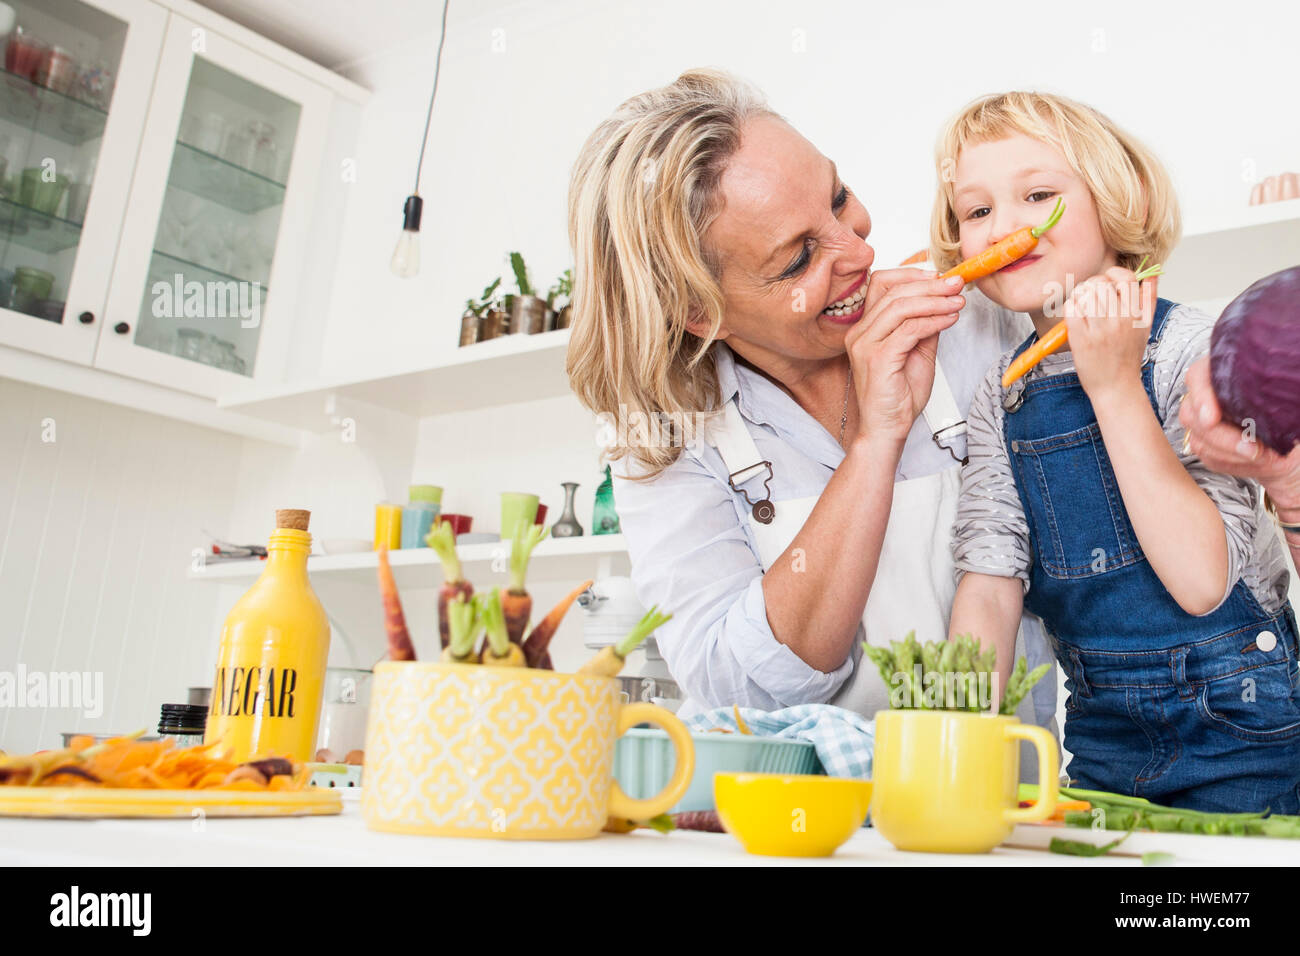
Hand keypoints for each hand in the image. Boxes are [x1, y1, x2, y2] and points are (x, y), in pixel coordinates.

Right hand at [843, 268, 964, 444]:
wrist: (887, 429)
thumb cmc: (897, 396)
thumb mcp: (917, 352)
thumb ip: (924, 326)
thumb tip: (942, 302)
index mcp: (865, 328)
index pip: (881, 284)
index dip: (911, 274)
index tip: (940, 277)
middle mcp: (859, 333)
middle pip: (893, 291)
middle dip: (930, 285)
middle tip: (957, 284)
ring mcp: (865, 344)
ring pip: (901, 307)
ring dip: (935, 301)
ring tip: (958, 301)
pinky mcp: (878, 358)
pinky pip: (910, 329)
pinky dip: (934, 321)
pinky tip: (950, 319)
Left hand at [1065, 268, 1155, 403]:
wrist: (1116, 387)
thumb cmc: (1128, 357)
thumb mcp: (1145, 327)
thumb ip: (1149, 299)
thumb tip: (1150, 275)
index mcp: (1136, 314)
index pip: (1125, 278)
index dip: (1113, 275)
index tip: (1109, 284)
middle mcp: (1119, 319)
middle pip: (1100, 284)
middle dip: (1092, 286)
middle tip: (1091, 297)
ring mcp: (1099, 329)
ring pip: (1083, 294)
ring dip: (1079, 296)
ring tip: (1083, 307)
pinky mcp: (1081, 338)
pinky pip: (1071, 309)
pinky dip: (1070, 307)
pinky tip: (1075, 316)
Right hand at [1180, 356, 1299, 516]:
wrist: (1297, 439)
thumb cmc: (1294, 412)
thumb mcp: (1291, 394)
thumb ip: (1280, 391)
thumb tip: (1283, 391)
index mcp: (1226, 371)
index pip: (1198, 377)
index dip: (1201, 396)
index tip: (1212, 417)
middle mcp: (1209, 394)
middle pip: (1192, 413)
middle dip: (1221, 436)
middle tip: (1251, 448)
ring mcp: (1204, 421)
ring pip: (1199, 439)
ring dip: (1230, 453)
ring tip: (1261, 456)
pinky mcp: (1207, 444)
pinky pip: (1208, 457)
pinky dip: (1233, 463)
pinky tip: (1255, 461)